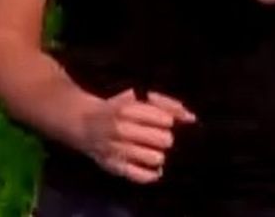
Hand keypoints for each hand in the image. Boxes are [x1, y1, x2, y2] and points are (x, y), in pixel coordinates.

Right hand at [79, 89, 197, 183]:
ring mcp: (116, 150)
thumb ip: (166, 104)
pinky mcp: (114, 167)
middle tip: (158, 138)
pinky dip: (151, 173)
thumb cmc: (117, 108)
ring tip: (153, 151)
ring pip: (155, 158)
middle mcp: (121, 129)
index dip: (168, 121)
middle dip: (165, 139)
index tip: (162, 122)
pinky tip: (151, 167)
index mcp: (127, 109)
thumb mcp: (137, 98)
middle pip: (164, 139)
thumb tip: (190, 118)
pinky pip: (142, 176)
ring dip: (158, 155)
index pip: (165, 119)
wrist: (83, 122)